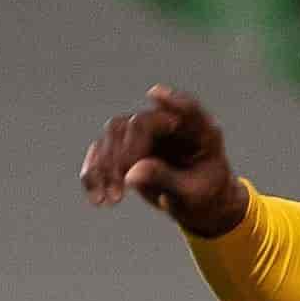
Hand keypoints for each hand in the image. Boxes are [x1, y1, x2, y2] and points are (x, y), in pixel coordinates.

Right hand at [78, 85, 250, 237]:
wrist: (198, 205)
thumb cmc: (204, 196)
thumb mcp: (192, 193)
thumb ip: (166, 179)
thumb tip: (131, 174)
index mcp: (200, 132)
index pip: (188, 110)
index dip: (172, 101)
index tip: (154, 95)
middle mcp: (170, 125)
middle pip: (136, 123)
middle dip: (124, 154)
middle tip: (123, 187)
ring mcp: (146, 132)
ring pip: (113, 134)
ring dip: (104, 167)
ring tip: (111, 201)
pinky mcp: (125, 145)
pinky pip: (101, 152)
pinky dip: (95, 174)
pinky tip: (96, 197)